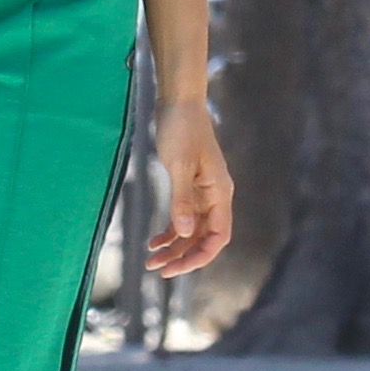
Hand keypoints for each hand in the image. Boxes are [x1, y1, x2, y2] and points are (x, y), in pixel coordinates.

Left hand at [148, 98, 232, 276]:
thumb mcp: (178, 165)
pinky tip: (154, 241)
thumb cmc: (181, 129)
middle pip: (203, 237)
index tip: (177, 268)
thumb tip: (183, 233)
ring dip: (174, 247)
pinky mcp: (189, 186)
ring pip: (191, 230)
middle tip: (157, 268)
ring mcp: (202, 192)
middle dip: (182, 256)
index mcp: (219, 192)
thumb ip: (181, 200)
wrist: (179, 101)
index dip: (201, 256)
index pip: (218, 236)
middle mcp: (214, 196)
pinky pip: (183, 217)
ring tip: (150, 260)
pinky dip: (170, 231)